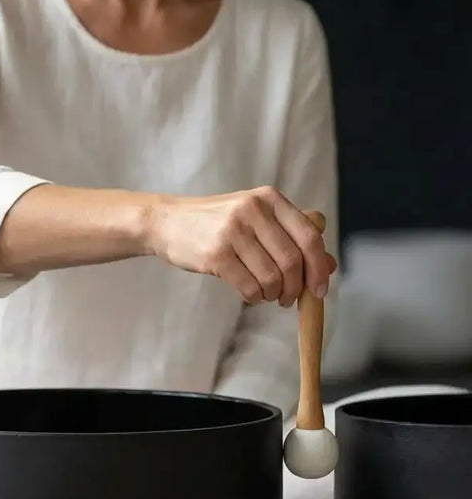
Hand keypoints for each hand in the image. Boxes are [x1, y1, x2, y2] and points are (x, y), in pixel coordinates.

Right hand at [147, 186, 337, 306]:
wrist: (167, 222)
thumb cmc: (215, 224)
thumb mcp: (255, 220)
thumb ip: (291, 238)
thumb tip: (330, 266)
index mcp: (269, 199)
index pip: (309, 235)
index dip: (319, 266)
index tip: (319, 289)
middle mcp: (253, 211)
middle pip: (292, 260)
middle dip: (295, 287)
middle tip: (289, 299)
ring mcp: (233, 232)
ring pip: (271, 277)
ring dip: (273, 295)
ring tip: (267, 295)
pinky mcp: (216, 254)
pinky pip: (249, 286)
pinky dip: (254, 297)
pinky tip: (250, 294)